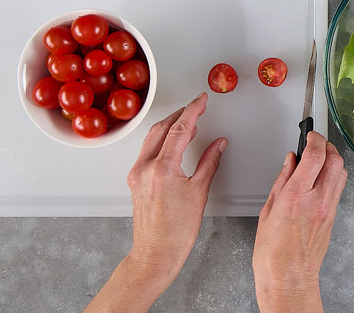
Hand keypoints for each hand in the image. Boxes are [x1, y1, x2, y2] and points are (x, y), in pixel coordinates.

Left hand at [126, 91, 225, 282]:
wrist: (156, 253)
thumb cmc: (176, 232)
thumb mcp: (199, 192)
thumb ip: (209, 162)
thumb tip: (218, 144)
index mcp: (162, 169)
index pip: (180, 129)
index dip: (193, 110)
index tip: (202, 100)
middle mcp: (145, 168)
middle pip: (162, 128)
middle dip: (180, 114)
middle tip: (196, 106)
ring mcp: (137, 173)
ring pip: (152, 138)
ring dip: (170, 125)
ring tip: (187, 121)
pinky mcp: (135, 180)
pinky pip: (147, 150)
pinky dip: (161, 140)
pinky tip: (173, 141)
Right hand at [252, 132, 347, 312]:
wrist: (288, 277)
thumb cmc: (273, 252)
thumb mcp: (268, 210)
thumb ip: (282, 180)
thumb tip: (290, 161)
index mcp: (296, 196)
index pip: (315, 155)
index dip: (314, 138)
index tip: (309, 135)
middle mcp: (316, 200)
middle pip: (335, 159)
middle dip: (327, 145)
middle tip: (315, 144)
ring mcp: (328, 209)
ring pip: (342, 172)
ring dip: (332, 160)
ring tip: (319, 160)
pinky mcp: (333, 216)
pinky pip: (339, 188)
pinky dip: (333, 176)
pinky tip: (320, 178)